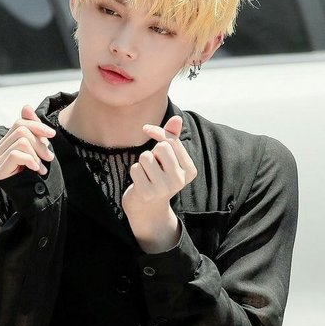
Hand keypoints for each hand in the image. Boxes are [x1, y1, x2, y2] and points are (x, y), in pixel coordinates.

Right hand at [0, 105, 55, 180]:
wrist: (42, 200)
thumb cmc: (42, 174)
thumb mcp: (40, 147)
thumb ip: (32, 128)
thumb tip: (25, 107)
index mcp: (6, 145)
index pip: (19, 123)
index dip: (37, 126)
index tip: (52, 135)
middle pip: (21, 130)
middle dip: (40, 142)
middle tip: (49, 157)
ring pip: (21, 141)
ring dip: (38, 153)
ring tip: (43, 166)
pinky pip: (17, 154)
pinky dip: (32, 160)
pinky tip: (37, 170)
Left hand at [122, 116, 196, 251]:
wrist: (147, 208)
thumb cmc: (158, 176)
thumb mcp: (168, 158)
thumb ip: (172, 137)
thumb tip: (176, 118)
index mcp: (190, 170)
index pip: (171, 140)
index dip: (157, 133)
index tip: (148, 130)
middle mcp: (179, 180)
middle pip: (161, 147)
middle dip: (152, 152)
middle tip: (153, 166)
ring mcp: (164, 188)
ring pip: (146, 157)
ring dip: (142, 163)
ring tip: (147, 175)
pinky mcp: (147, 193)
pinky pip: (135, 168)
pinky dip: (134, 172)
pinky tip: (140, 182)